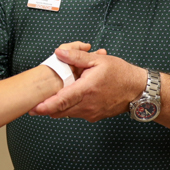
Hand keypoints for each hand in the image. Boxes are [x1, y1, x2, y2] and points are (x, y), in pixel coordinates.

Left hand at [31, 49, 145, 121]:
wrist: (137, 89)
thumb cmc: (120, 74)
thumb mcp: (98, 60)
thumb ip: (77, 57)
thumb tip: (59, 53)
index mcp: (86, 90)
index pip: (61, 101)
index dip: (45, 106)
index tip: (33, 108)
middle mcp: (87, 105)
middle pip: (60, 111)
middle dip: (46, 109)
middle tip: (32, 107)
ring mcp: (90, 113)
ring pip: (67, 113)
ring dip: (58, 108)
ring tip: (50, 100)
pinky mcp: (94, 116)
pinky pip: (77, 113)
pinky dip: (70, 108)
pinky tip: (69, 99)